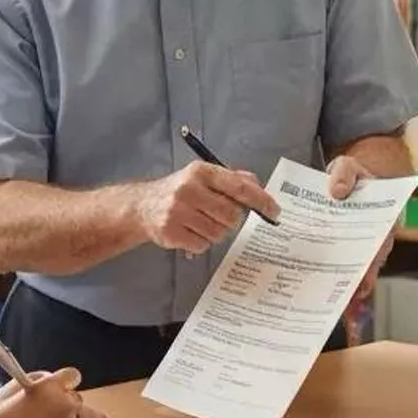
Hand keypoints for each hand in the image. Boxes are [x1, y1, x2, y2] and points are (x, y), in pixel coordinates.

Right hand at [0, 368, 86, 417]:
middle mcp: (65, 405)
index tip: (61, 388)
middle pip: (76, 400)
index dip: (66, 382)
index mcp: (50, 387)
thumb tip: (52, 387)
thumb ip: (40, 385)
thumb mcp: (17, 391)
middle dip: (65, 406)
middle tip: (46, 414)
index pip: (72, 376)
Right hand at [134, 161, 279, 252]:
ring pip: (218, 233)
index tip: (274, 211)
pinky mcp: (171, 232)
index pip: (239, 187)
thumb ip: (232, 179)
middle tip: (220, 217)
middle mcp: (188, 189)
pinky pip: (203, 245)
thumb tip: (258, 186)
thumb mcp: (203, 177)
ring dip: (215, 232)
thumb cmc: (179, 190)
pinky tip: (190, 232)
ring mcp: (178, 212)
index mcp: (201, 172)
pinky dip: (201, 242)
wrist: (142, 206)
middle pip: (231, 215)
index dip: (261, 200)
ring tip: (201, 223)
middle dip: (232, 220)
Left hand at [327, 156, 390, 336]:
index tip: (362, 284)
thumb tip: (337, 191)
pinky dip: (326, 283)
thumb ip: (344, 173)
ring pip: (349, 273)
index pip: (378, 248)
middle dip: (354, 288)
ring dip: (340, 292)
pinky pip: (332, 268)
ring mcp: (353, 248)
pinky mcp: (335, 251)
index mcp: (380, 222)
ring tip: (328, 313)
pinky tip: (311, 299)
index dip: (371, 268)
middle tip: (343, 307)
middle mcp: (370, 240)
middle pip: (365, 268)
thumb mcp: (348, 166)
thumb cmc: (350, 174)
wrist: (343, 176)